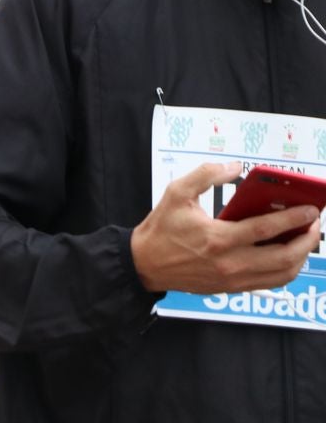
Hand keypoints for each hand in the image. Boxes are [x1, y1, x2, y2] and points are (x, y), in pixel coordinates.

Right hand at [131, 161, 320, 293]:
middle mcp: (229, 262)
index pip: (265, 229)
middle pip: (283, 257)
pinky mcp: (231, 287)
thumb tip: (235, 167)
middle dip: (307, 240)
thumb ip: (206, 174)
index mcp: (217, 238)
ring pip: (282, 274)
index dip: (292, 219)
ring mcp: (233, 279)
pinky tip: (289, 255)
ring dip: (301, 257)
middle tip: (314, 224)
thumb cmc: (161, 228)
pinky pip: (271, 282)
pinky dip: (287, 269)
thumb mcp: (176, 192)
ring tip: (306, 239)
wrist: (145, 263)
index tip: (310, 209)